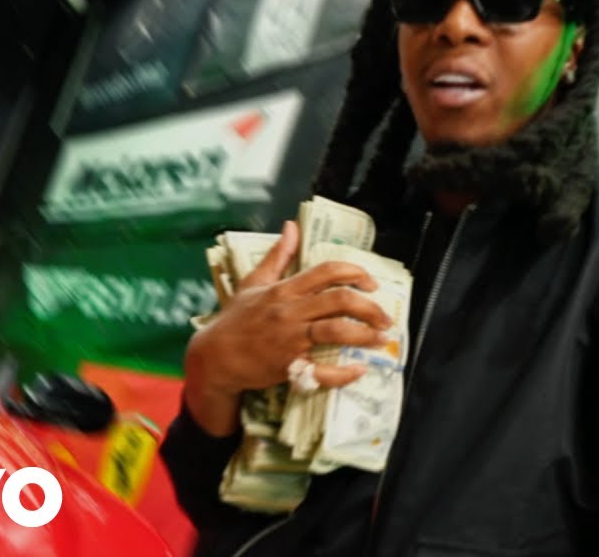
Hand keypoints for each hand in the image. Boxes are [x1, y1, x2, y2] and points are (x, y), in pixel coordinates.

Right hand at [183, 220, 392, 435]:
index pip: (327, 272)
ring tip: (380, 339)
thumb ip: (278, 255)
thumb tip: (292, 226)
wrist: (214, 357)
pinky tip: (359, 370)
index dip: (355, 273)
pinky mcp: (288, 366)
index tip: (371, 283)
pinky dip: (344, 373)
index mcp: (285, 290)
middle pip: (340, 300)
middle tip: (385, 317)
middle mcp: (291, 311)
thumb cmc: (235, 319)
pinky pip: (322, 371)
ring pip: (337, 331)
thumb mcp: (253, 281)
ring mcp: (290, 339)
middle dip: (370, 307)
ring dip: (365, 334)